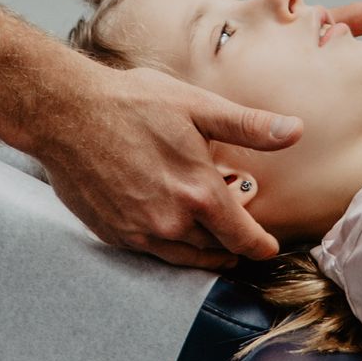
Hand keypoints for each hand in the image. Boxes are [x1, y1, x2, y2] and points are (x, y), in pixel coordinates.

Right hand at [32, 62, 299, 270]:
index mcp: (200, 194)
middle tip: (239, 233)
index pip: (244, 239)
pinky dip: (169, 246)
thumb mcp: (197, 106)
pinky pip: (153, 253)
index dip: (261, 246)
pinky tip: (169, 225)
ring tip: (210, 236)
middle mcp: (172, 223)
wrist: (65, 114)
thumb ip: (249, 126)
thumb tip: (296, 130)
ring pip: (186, 258)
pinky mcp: (114, 235)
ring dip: (203, 250)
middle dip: (231, 243)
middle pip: (217, 251)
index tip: (268, 246)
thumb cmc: (130, 103)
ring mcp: (140, 233)